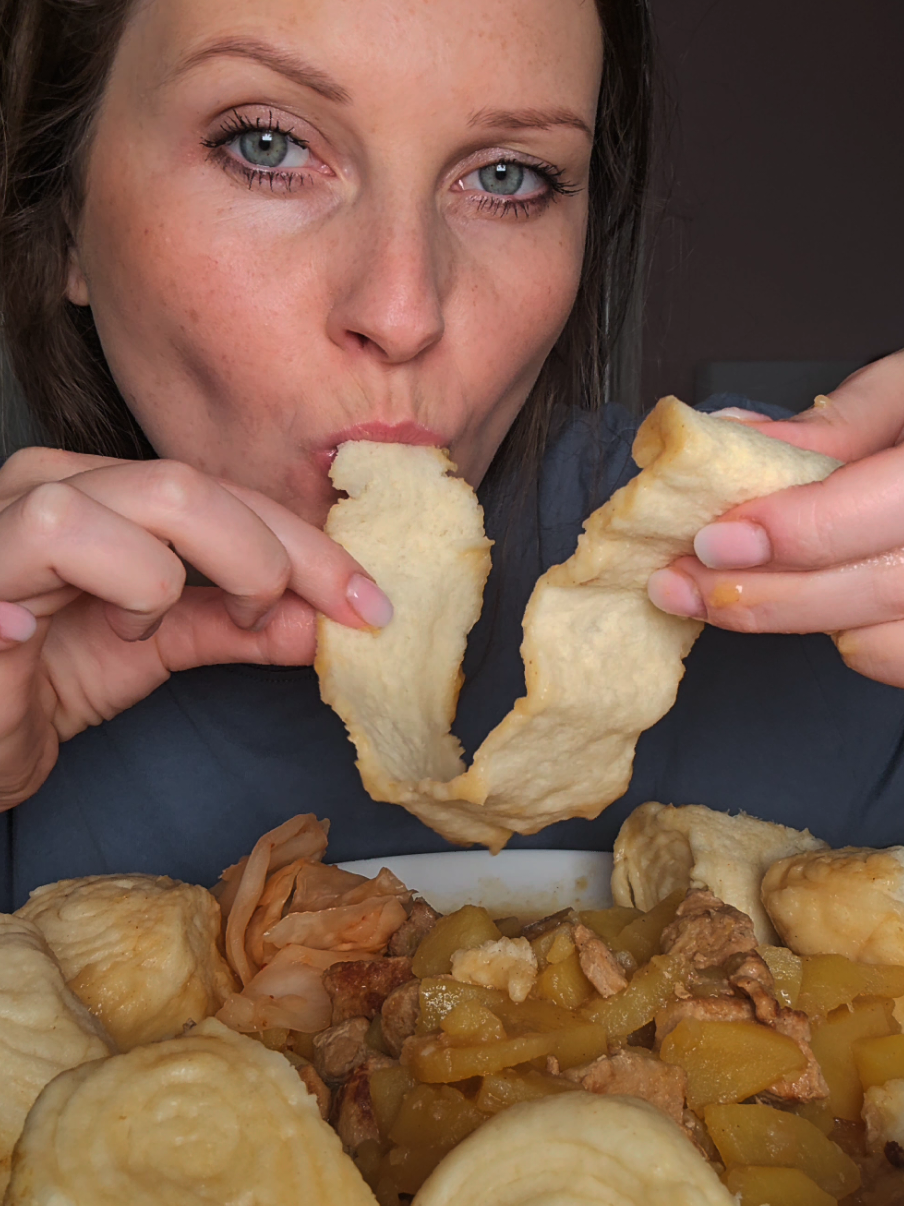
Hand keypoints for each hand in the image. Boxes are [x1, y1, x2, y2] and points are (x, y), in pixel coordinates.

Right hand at [0, 452, 391, 808]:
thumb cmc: (36, 682)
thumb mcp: (156, 648)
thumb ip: (237, 625)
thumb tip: (327, 619)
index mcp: (106, 494)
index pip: (225, 496)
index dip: (307, 548)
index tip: (371, 603)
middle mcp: (60, 484)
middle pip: (196, 486)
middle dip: (275, 557)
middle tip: (301, 620)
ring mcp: (14, 513)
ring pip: (148, 498)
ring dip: (183, 578)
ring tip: (144, 629)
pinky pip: (59, 534)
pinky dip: (108, 584)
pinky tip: (66, 629)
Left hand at [647, 349, 903, 686]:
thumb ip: (832, 426)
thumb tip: (735, 440)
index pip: (880, 512)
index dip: (794, 532)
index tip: (714, 539)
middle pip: (873, 590)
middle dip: (763, 595)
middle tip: (683, 584)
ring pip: (877, 638)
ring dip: (790, 620)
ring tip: (719, 595)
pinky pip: (895, 660)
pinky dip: (845, 641)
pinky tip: (808, 604)